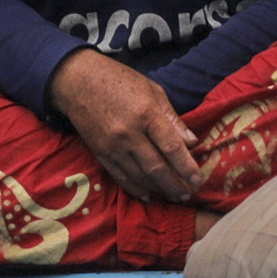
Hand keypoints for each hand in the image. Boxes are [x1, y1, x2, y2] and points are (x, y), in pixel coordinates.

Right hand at [50, 50, 201, 201]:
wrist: (78, 82)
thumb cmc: (120, 81)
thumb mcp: (153, 91)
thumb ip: (172, 119)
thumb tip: (192, 143)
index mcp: (146, 114)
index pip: (171, 146)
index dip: (186, 166)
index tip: (198, 180)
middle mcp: (129, 133)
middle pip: (156, 167)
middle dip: (175, 184)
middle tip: (188, 195)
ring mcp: (112, 146)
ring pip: (139, 176)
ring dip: (158, 189)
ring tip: (173, 196)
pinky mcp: (100, 153)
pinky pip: (120, 176)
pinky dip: (135, 188)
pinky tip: (148, 194)